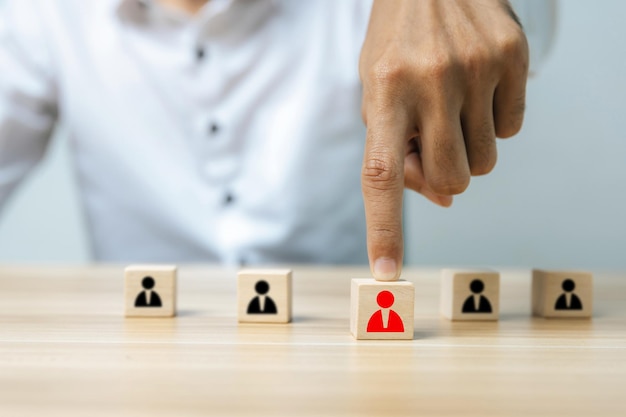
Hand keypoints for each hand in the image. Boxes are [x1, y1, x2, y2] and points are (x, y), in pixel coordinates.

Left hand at [360, 0, 528, 280]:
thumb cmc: (396, 43)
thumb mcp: (376, 91)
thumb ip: (396, 149)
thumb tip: (442, 197)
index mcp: (383, 91)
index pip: (380, 173)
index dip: (383, 227)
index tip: (386, 271)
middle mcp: (430, 81)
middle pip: (449, 180)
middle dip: (442, 176)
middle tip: (433, 142)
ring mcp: (475, 68)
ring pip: (484, 162)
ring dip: (468, 150)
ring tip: (452, 108)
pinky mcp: (511, 57)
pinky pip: (512, 130)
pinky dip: (494, 123)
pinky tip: (477, 91)